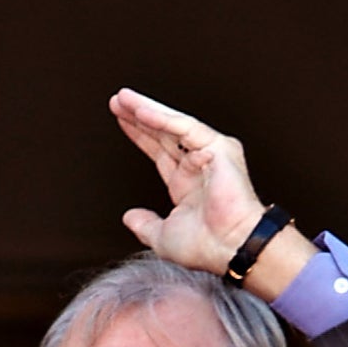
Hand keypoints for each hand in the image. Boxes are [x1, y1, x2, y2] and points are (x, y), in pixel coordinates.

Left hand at [109, 90, 301, 287]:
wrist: (229, 247)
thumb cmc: (207, 246)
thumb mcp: (163, 237)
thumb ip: (146, 225)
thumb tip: (130, 218)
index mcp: (187, 184)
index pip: (160, 151)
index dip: (141, 134)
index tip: (123, 121)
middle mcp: (199, 165)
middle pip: (164, 132)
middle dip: (140, 115)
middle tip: (117, 101)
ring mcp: (210, 153)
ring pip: (173, 124)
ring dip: (147, 110)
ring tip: (123, 99)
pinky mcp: (218, 147)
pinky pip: (185, 128)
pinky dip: (163, 119)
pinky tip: (141, 112)